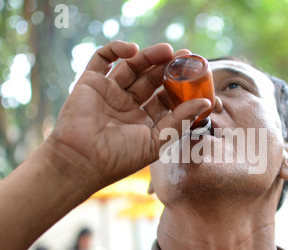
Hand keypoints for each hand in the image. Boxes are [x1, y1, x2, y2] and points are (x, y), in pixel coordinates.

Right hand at [46, 41, 210, 193]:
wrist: (81, 161)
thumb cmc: (119, 157)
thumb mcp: (157, 140)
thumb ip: (181, 120)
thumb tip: (206, 102)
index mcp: (144, 120)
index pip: (164, 97)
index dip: (179, 86)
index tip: (193, 76)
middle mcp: (128, 105)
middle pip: (151, 79)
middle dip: (167, 67)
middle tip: (184, 56)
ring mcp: (109, 93)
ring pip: (132, 67)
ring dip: (149, 56)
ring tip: (167, 50)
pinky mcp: (90, 82)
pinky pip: (102, 59)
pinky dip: (116, 50)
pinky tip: (133, 50)